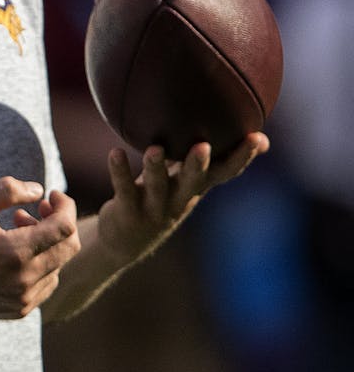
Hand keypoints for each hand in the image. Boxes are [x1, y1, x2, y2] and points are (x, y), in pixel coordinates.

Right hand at [0, 177, 80, 320]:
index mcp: (16, 252)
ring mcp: (24, 298)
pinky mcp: (19, 310)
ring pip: (58, 266)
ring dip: (47, 244)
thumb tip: (38, 190)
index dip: (65, 206)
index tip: (52, 195)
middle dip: (60, 222)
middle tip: (38, 209)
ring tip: (17, 229)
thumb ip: (7, 191)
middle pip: (69, 247)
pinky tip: (15, 254)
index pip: (65, 227)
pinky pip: (46, 284)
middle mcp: (26, 279)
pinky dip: (41, 264)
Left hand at [97, 131, 268, 264]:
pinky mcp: (127, 212)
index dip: (241, 158)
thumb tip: (232, 129)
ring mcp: (153, 208)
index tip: (257, 138)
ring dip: (155, 168)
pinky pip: (124, 189)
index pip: (224, 173)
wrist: (125, 242)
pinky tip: (115, 153)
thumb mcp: (182, 180)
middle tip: (204, 146)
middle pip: (193, 183)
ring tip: (154, 149)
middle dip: (198, 166)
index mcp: (195, 188)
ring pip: (157, 187)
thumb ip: (199, 158)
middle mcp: (179, 200)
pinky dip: (120, 171)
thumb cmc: (159, 199)